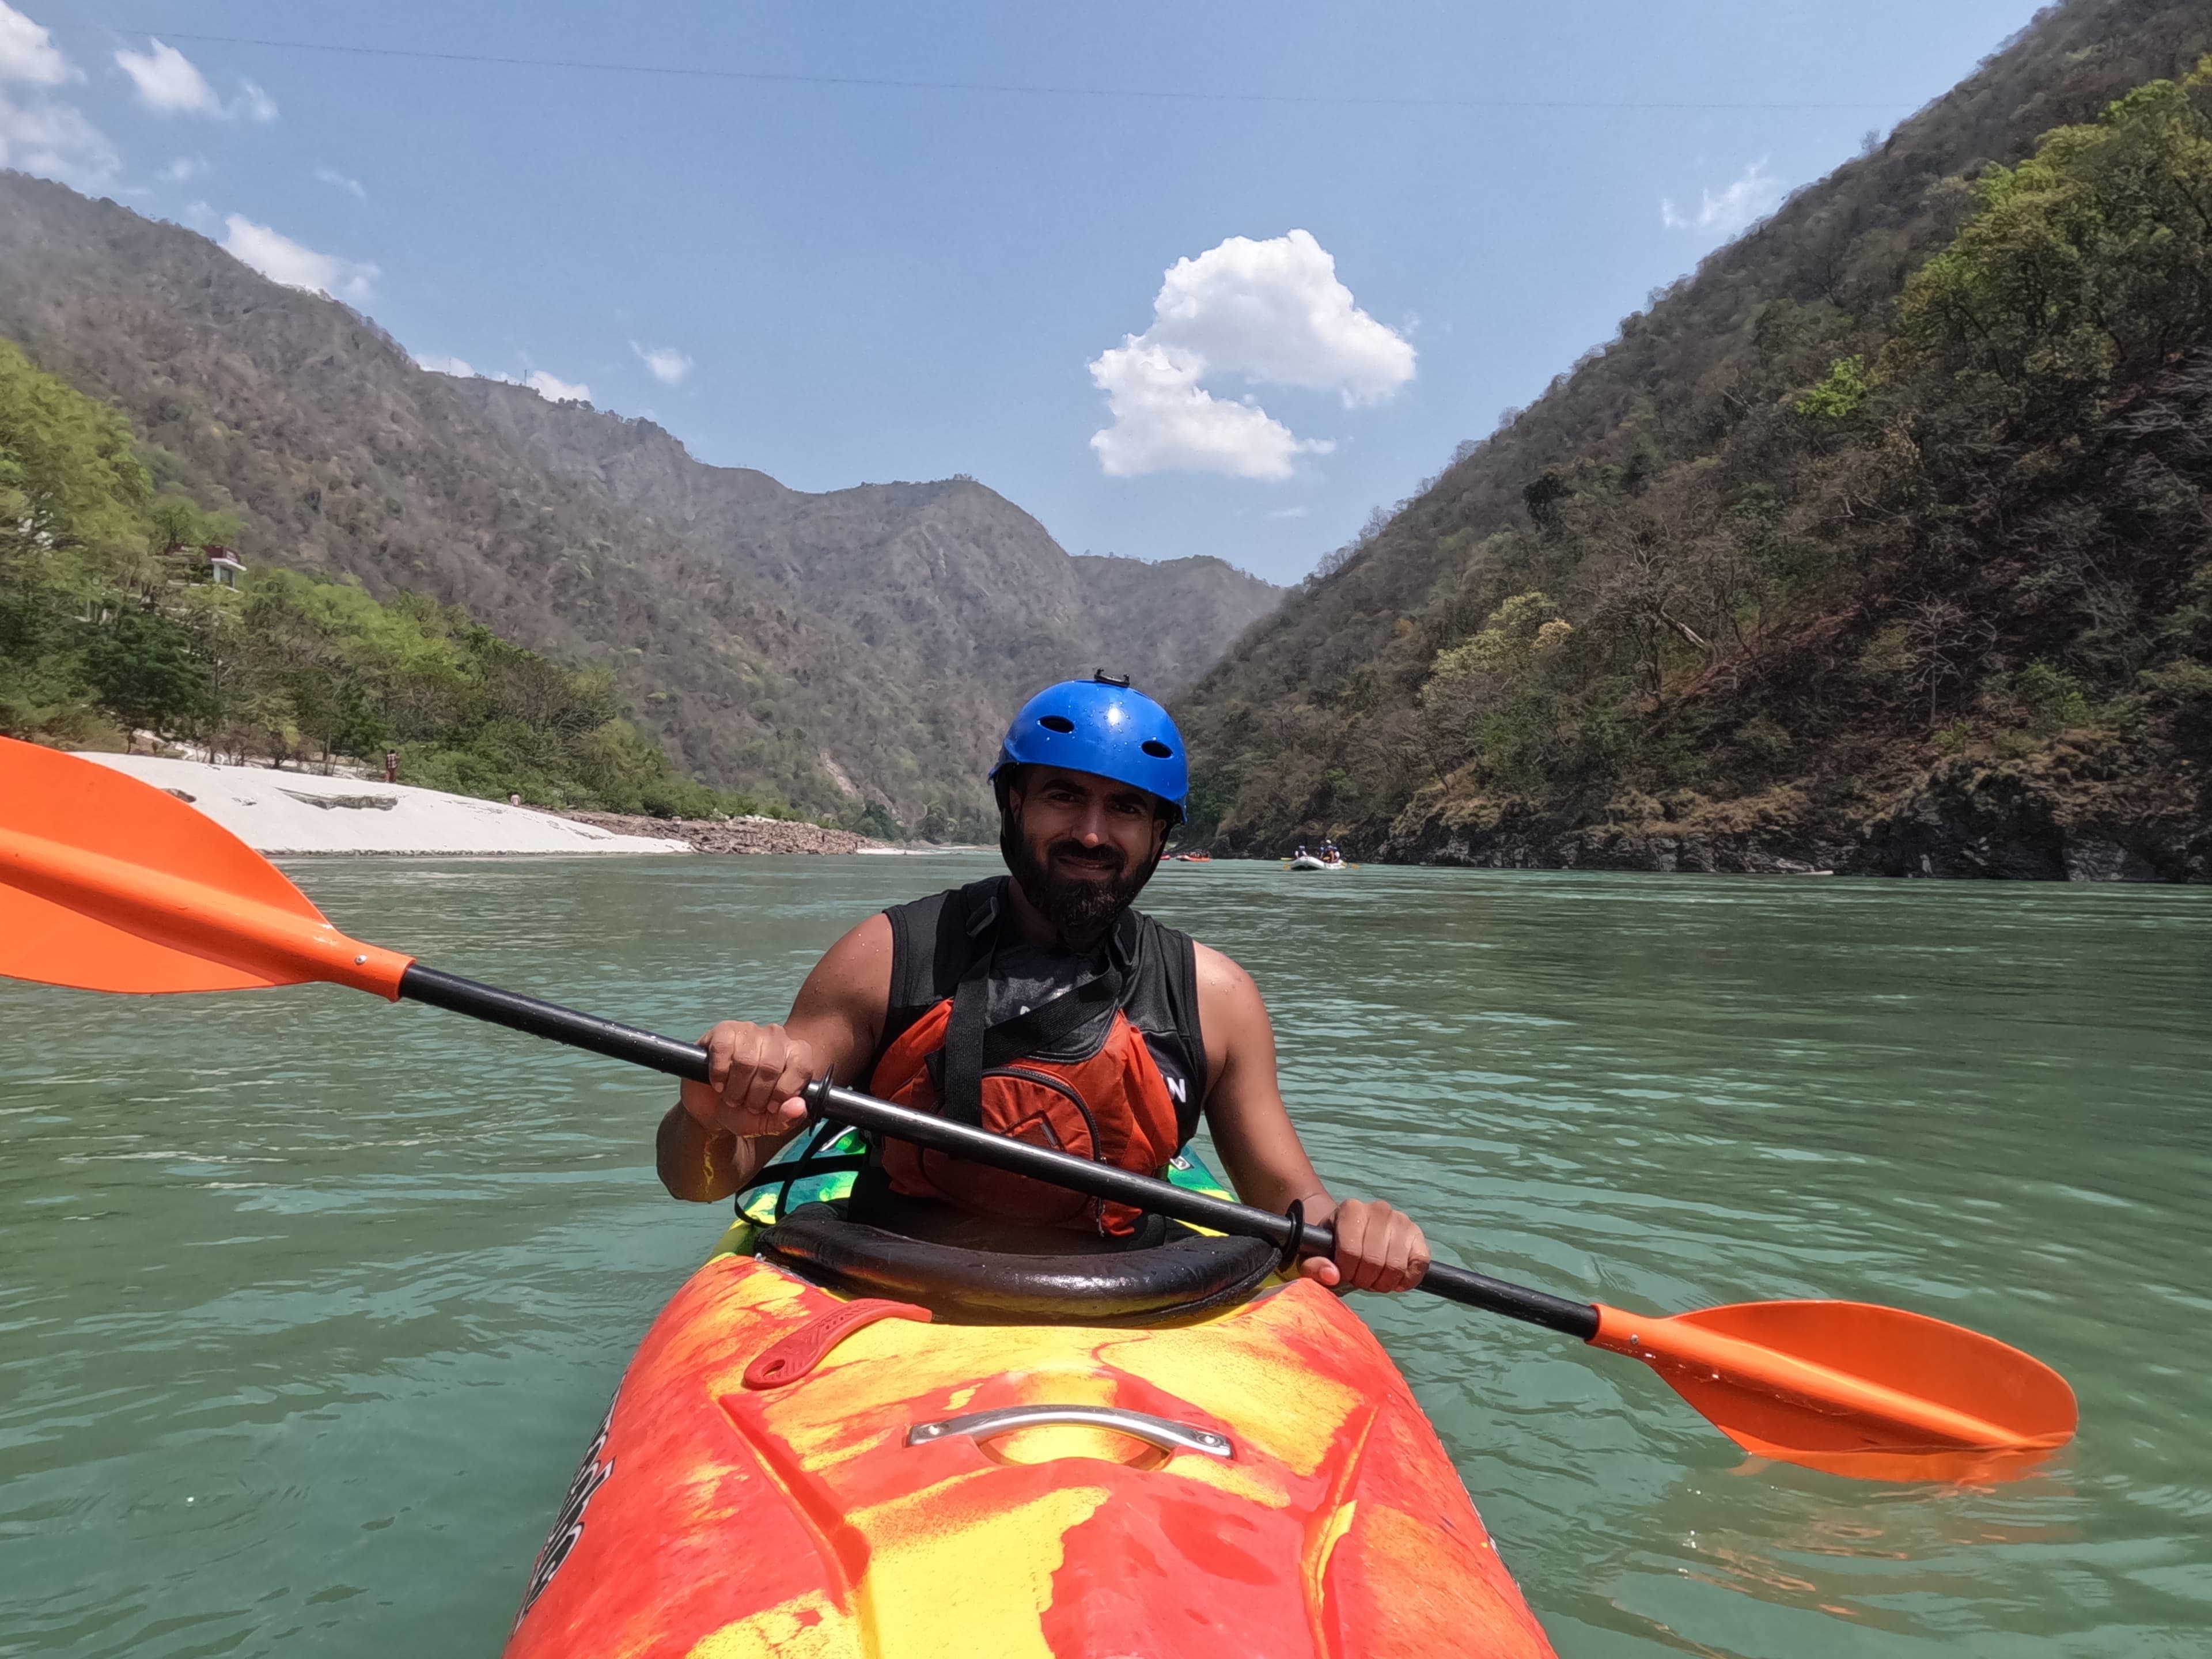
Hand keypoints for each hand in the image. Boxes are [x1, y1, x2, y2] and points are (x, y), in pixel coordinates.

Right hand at [679, 1021, 814, 1141]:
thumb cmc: (745, 1110)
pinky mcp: (724, 1030)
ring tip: (732, 1097)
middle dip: (756, 1095)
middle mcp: (776, 1037)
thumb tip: (798, 1107)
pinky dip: (719, 1074)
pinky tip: (719, 1083)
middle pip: (771, 1066)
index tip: (771, 1106)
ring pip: (746, 1060)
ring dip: (735, 1088)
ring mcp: (750, 1030)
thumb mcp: (769, 1122)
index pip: (801, 1068)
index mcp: (796, 1054)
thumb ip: (789, 1118)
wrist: (712, 1107)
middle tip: (747, 1105)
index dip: (784, 1092)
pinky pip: (723, 1049)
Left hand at [1298, 1198, 1428, 1294]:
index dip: (1346, 1273)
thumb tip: (1332, 1275)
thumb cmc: (1331, 1245)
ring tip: (1373, 1276)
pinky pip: (1419, 1263)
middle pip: (1375, 1262)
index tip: (1342, 1273)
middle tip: (1359, 1277)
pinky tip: (1394, 1277)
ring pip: (1397, 1266)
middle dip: (1364, 1279)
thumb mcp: (1312, 1254)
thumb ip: (1314, 1265)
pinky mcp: (1418, 1234)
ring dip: (1384, 1282)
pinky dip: (1407, 1279)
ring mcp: (1401, 1220)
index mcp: (1351, 1209)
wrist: (1350, 1231)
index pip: (1351, 1253)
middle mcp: (1379, 1209)